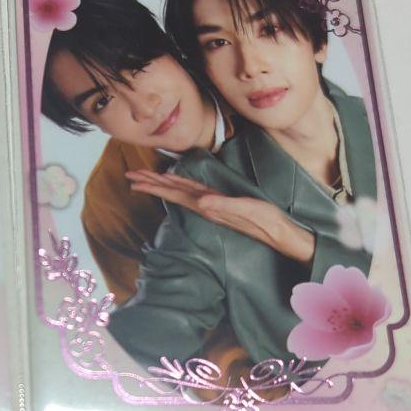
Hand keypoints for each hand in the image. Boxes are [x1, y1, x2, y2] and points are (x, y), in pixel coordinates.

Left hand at [126, 169, 314, 264]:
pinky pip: (194, 192)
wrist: (280, 234)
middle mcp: (207, 205)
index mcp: (208, 205)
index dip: (154, 186)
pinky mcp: (222, 203)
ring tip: (144, 180)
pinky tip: (176, 185)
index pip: (175, 194)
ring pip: (181, 192)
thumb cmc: (266, 222)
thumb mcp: (247, 210)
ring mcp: (213, 205)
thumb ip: (225, 205)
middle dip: (151, 184)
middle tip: (129, 176)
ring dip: (162, 185)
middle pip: (172, 192)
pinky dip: (181, 187)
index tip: (135, 181)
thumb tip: (202, 201)